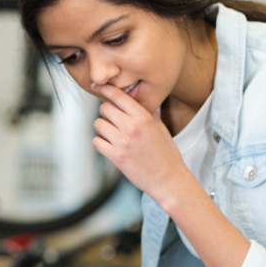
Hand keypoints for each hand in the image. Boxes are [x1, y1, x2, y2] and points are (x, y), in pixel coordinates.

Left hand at [91, 82, 190, 201]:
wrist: (169, 180)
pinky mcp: (116, 157)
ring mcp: (123, 142)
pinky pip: (96, 142)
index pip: (119, 96)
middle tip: (113, 120)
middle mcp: (132, 127)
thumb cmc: (167, 154)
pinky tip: (109, 146)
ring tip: (112, 135)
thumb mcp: (161, 129)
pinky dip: (100, 143)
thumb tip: (138, 99)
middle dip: (106, 112)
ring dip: (102, 128)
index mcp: (144, 117)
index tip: (99, 86)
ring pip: (98, 124)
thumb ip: (148, 113)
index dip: (106, 89)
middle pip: (104, 108)